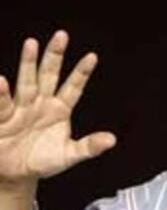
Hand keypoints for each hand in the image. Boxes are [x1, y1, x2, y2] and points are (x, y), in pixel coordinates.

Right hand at [0, 31, 115, 185]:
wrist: (16, 174)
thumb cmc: (43, 161)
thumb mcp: (69, 155)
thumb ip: (89, 147)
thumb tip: (112, 139)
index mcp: (60, 109)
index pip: (73, 87)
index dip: (82, 73)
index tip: (92, 56)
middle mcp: (41, 102)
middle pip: (49, 75)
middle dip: (54, 56)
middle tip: (62, 35)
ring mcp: (21, 107)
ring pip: (26, 81)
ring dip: (28, 62)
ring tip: (32, 43)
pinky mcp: (3, 117)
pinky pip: (3, 104)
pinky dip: (1, 93)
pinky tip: (1, 81)